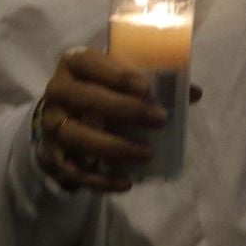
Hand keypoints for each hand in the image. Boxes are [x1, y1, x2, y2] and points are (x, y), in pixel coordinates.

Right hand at [35, 49, 201, 192]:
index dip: (118, 75)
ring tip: (147, 153)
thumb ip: (152, 81)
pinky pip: (72, 170)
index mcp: (74, 63)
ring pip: (78, 137)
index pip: (91, 63)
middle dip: (126, 110)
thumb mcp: (118, 77)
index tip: (147, 89)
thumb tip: (194, 93)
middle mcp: (58, 90)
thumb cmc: (101, 87)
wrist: (63, 113)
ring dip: (115, 146)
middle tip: (160, 120)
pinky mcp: (51, 153)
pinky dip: (99, 179)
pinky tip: (125, 182)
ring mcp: (52, 124)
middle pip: (87, 100)